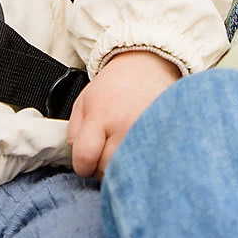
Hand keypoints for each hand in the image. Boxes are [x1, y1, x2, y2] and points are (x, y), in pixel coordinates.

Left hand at [68, 50, 180, 177]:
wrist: (147, 66)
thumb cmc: (114, 85)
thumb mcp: (84, 101)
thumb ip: (74, 132)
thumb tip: (79, 159)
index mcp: (101, 115)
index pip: (85, 157)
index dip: (81, 166)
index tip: (85, 163)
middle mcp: (125, 125)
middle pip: (107, 168)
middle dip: (100, 168)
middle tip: (103, 155)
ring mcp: (147, 132)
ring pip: (128, 170)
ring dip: (120, 168)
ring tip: (120, 152)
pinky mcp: (163, 136)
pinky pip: (148, 162)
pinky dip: (140, 162)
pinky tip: (137, 152)